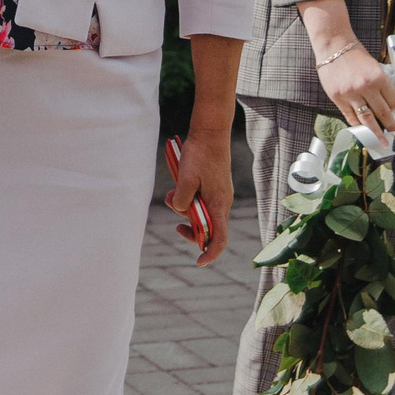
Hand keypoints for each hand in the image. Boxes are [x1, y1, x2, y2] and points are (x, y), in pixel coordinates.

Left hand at [164, 130, 234, 266]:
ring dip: (186, 211)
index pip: (220, 238)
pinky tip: (177, 190)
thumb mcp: (186, 178)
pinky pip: (202, 203)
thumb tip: (181, 212)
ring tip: (171, 195)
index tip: (199, 261)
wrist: (210, 133)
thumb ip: (183, 199)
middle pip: (209, 229)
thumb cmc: (199, 154)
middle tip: (176, 225)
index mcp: (219, 204)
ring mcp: (219, 196)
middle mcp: (222, 203)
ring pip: (203, 215)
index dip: (210, 253)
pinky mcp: (214, 188)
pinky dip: (189, 202)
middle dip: (191, 229)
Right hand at [315, 42, 394, 136]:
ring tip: (382, 142)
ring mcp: (350, 94)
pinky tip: (363, 130)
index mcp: (378, 77)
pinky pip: (350, 116)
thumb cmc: (355, 55)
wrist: (333, 46)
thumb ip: (382, 84)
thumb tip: (388, 105)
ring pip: (367, 119)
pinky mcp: (338, 98)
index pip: (392, 100)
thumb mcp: (375, 66)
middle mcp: (365, 87)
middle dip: (390, 126)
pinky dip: (357, 124)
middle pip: (382, 113)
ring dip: (376, 132)